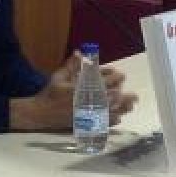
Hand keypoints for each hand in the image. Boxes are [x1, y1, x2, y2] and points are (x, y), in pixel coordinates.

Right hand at [8, 53, 139, 130]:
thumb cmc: (50, 93)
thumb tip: (79, 52)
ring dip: (122, 108)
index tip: (121, 75)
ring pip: (110, 112)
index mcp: (83, 89)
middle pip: (112, 99)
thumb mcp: (59, 76)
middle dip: (125, 96)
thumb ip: (71, 65)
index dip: (115, 78)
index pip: (105, 82)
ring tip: (131, 105)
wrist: (41, 113)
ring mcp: (88, 115)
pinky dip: (112, 120)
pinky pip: (102, 124)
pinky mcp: (85, 124)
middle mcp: (88, 103)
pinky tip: (119, 117)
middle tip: (133, 95)